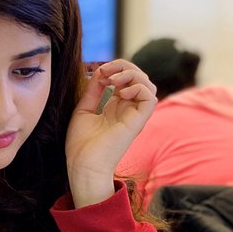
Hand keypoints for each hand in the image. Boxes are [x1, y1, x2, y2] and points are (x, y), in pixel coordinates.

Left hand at [65, 59, 156, 207]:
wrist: (83, 165)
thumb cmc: (81, 144)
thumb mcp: (84, 109)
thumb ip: (93, 90)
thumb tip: (100, 71)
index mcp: (117, 108)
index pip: (127, 79)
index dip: (117, 68)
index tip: (99, 72)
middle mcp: (129, 110)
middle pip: (140, 78)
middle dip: (125, 66)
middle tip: (107, 71)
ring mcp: (135, 115)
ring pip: (149, 84)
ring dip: (132, 74)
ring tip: (114, 81)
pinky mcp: (138, 122)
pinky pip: (150, 97)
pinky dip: (138, 87)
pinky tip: (121, 92)